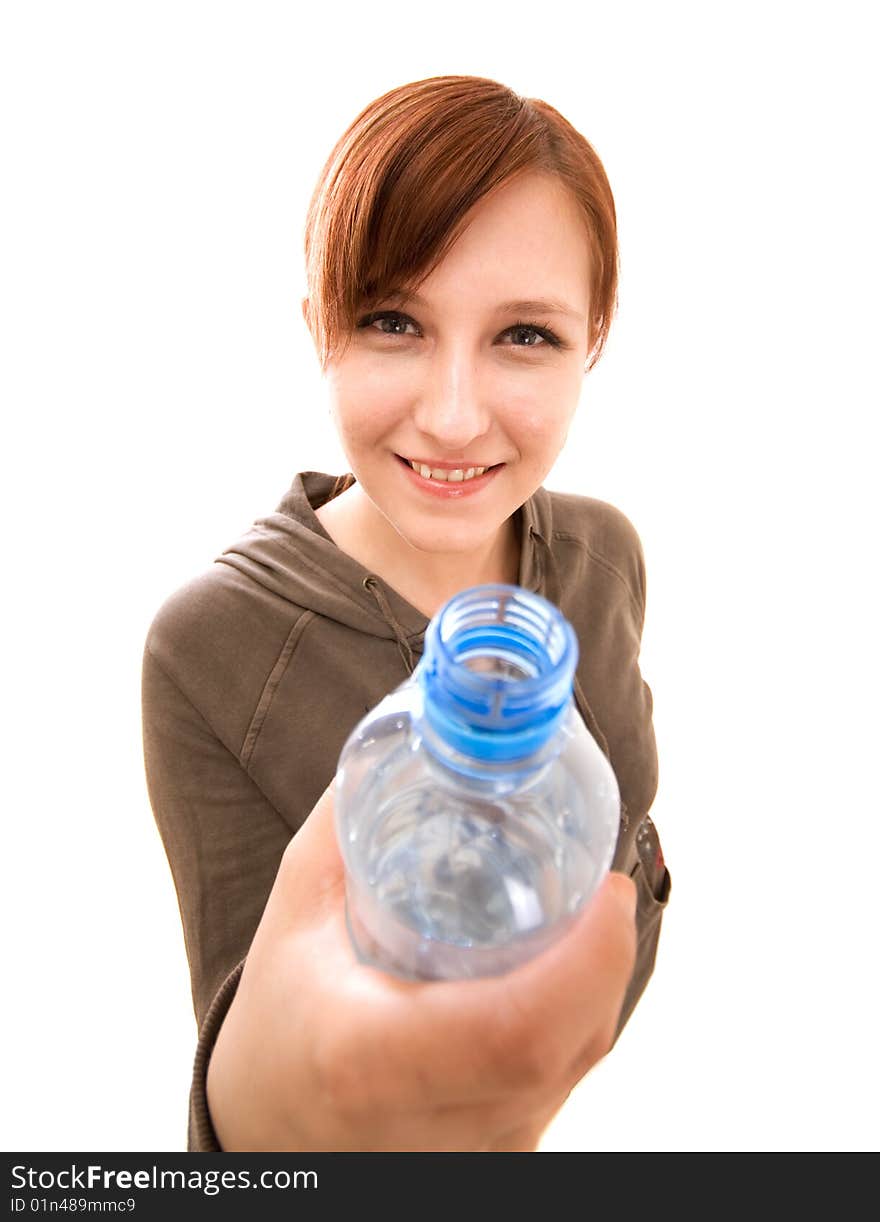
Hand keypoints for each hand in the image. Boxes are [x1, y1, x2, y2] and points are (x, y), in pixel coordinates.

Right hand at [206, 776, 636, 1151]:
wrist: (272, 1131)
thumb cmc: (281, 1016)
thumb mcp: (298, 908)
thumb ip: (353, 815)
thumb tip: (426, 727)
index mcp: (366, 1059)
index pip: (515, 1032)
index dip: (587, 961)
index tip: (607, 888)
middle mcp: (429, 1124)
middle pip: (565, 1044)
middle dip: (603, 956)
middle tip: (598, 888)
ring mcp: (470, 1155)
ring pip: (576, 1067)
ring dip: (594, 984)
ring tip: (581, 921)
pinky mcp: (499, 1162)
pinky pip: (565, 1084)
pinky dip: (576, 1021)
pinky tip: (556, 976)